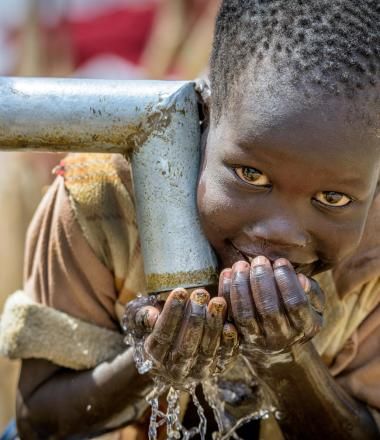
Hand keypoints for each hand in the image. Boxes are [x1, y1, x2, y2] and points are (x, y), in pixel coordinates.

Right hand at [123, 285, 238, 385]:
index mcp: (154, 356)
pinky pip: (224, 357)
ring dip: (213, 326)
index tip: (179, 291)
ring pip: (206, 351)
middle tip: (201, 294)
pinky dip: (228, 343)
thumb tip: (152, 316)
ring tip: (218, 302)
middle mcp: (175, 370)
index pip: (163, 336)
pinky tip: (230, 325)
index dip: (171, 314)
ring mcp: (198, 371)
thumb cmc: (157, 325)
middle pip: (185, 347)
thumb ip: (142, 316)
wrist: (173, 348)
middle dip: (194, 318)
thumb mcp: (142, 320)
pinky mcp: (218, 368)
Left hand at [225, 257, 324, 354]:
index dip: (287, 280)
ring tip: (241, 265)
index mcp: (305, 326)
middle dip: (261, 280)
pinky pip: (227, 316)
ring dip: (240, 286)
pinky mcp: (237, 338)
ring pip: (245, 314)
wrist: (279, 346)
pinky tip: (226, 273)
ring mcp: (257, 341)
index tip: (280, 261)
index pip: (296, 303)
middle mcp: (281, 337)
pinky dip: (225, 293)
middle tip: (259, 260)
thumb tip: (301, 279)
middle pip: (268, 309)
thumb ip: (312, 292)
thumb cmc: (297, 312)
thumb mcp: (314, 305)